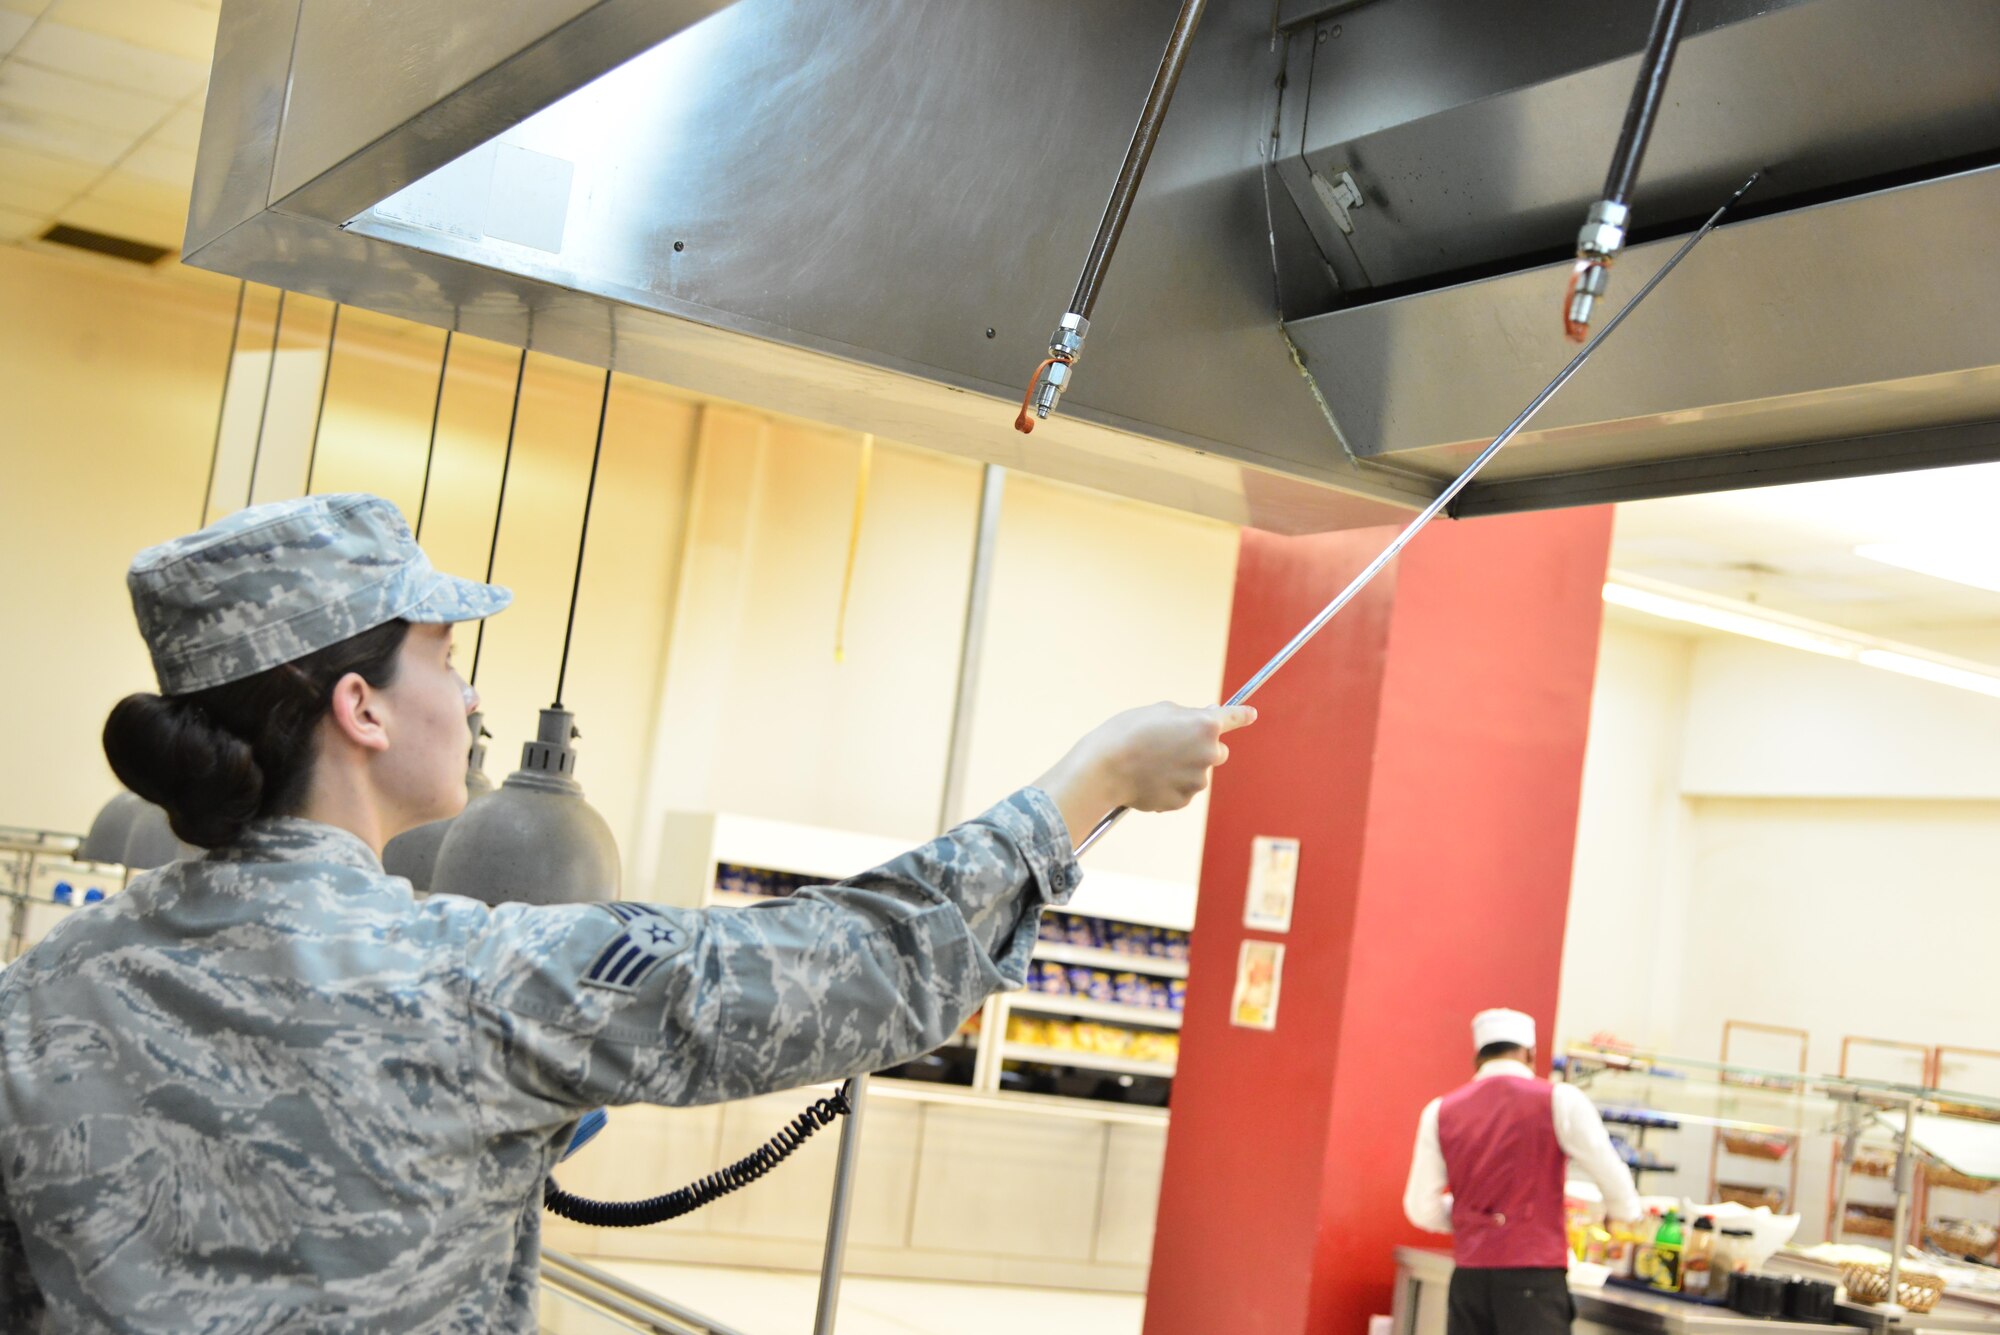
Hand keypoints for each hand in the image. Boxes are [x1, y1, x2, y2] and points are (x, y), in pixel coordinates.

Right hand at [1035, 702, 1257, 840]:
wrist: (1104, 768)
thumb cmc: (1127, 732)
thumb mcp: (1160, 711)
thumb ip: (1188, 715)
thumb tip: (1206, 720)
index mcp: (1205, 726)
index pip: (1232, 718)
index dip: (1242, 715)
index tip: (1251, 715)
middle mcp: (1208, 754)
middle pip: (1217, 751)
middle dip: (1201, 748)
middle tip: (1171, 744)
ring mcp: (1197, 780)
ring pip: (1197, 773)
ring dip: (1183, 768)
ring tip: (1151, 762)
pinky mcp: (1183, 800)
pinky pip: (1182, 791)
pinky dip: (1170, 785)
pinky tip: (1148, 778)